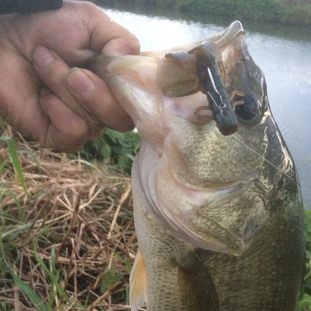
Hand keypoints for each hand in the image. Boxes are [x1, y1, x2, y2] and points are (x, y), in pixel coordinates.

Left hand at [0, 1, 139, 151]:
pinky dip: (57, 110)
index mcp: (119, 82)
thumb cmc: (46, 27)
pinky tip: (42, 96)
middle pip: (123, 120)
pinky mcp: (62, 137)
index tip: (115, 74)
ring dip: (65, 90)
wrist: (3, 39)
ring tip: (45, 66)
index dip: (134, 94)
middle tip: (72, 71)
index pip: (144, 102)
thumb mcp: (91, 22)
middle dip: (96, 93)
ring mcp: (86, 124)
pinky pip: (74, 134)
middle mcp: (106, 106)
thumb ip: (122, 43)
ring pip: (94, 123)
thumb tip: (132, 71)